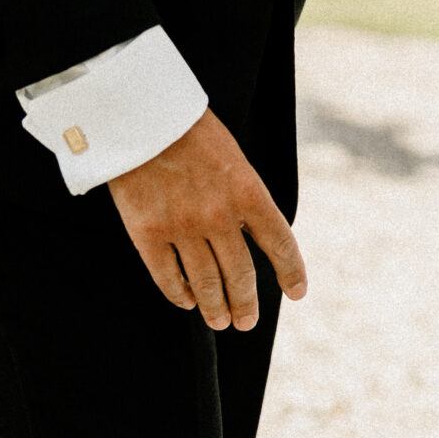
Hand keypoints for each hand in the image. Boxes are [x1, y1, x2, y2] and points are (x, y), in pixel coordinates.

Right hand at [108, 108, 306, 329]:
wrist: (141, 116)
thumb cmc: (190, 132)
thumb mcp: (233, 158)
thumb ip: (244, 197)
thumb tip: (252, 235)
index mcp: (247, 192)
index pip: (279, 242)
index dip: (291, 272)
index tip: (297, 292)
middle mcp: (219, 216)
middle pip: (241, 274)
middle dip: (246, 303)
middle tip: (246, 322)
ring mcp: (182, 228)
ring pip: (205, 283)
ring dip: (215, 307)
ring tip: (219, 321)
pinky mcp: (147, 233)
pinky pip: (167, 277)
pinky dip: (179, 294)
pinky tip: (186, 301)